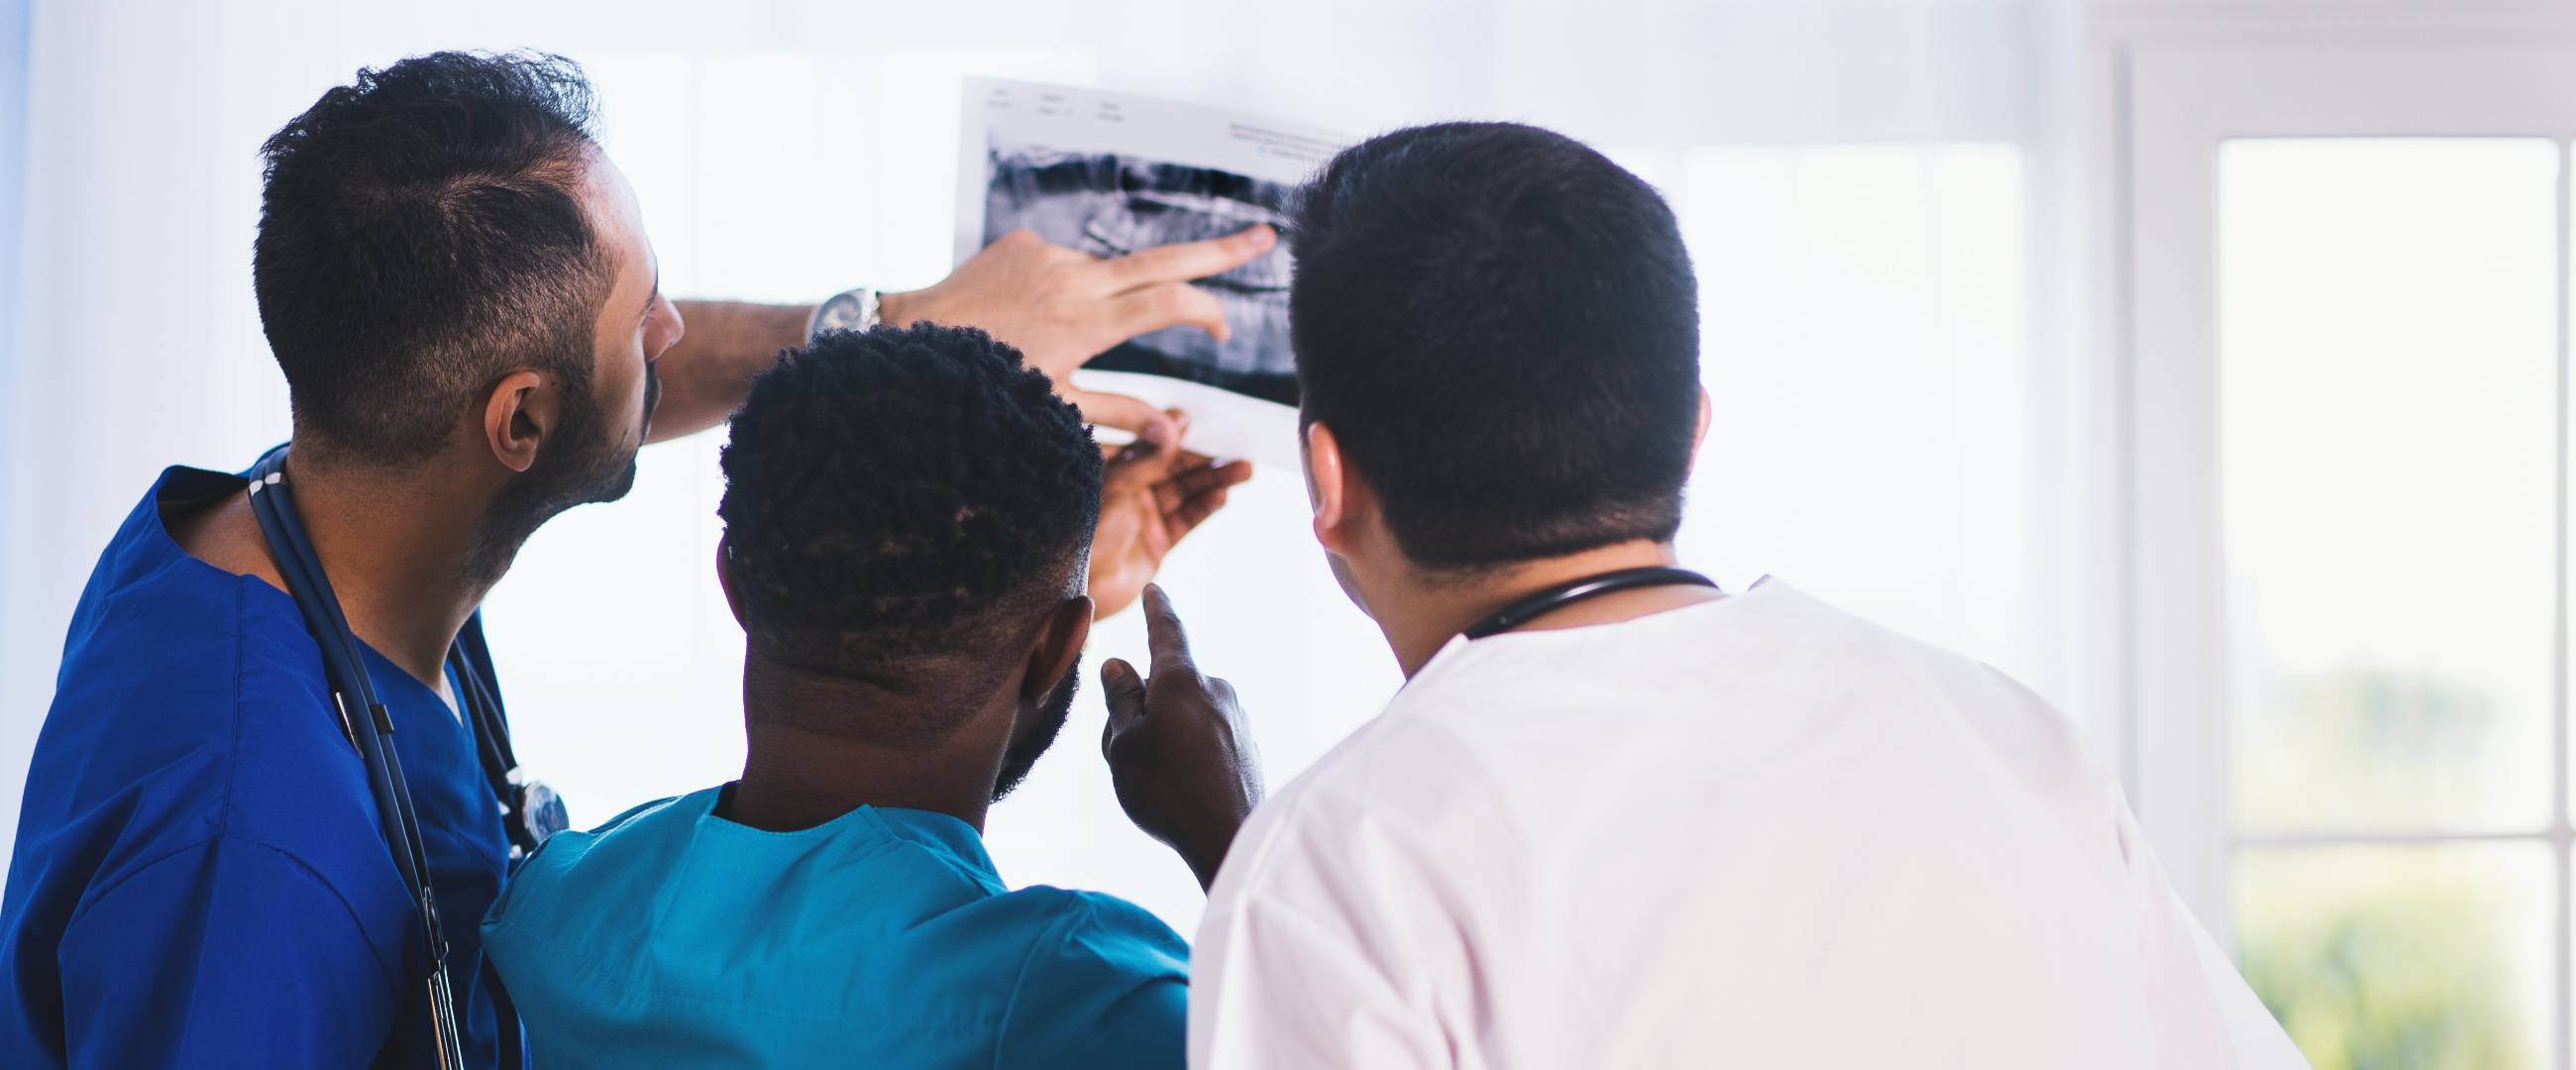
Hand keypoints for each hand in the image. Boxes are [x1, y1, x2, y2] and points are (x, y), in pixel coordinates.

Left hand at [877, 226, 1277, 448]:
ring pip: (1106, 272)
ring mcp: (1049, 255)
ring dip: (1107, 299)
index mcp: (1085, 323)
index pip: (1168, 302)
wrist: (911, 336)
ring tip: (1049, 337)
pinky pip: (1066, 264)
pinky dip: (1067, 288)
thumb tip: (1176, 435)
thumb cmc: (984, 384)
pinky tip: (1029, 317)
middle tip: (1267, 237)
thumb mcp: (1054, 408)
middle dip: (1220, 250)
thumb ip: (1119, 414)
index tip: (1221, 330)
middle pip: (1164, 258)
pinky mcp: (1026, 241)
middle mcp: (1073, 280)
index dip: (1206, 311)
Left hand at [1088, 413, 1254, 618]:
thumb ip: (1146, 459)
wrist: (1075, 591)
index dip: (1169, 432)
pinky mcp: (1157, 542)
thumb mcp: (1115, 489)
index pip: (1146, 444)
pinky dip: (1204, 507)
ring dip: (1214, 481)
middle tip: (1233, 448)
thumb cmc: (1081, 535)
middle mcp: (1128, 491)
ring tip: (1243, 469)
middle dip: (1203, 458)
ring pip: (1185, 492)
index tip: (1190, 419)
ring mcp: (1144, 517)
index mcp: (1110, 471)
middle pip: (1173, 467)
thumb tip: (1174, 426)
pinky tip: (1222, 496)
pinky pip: (1186, 520)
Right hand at [1101, 586, 1263, 890]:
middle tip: (1121, 753)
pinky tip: (1184, 791)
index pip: (1166, 632)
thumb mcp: (1123, 743)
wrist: (1230, 838)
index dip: (1156, 610)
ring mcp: (1237, 718)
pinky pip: (1206, 738)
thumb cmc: (1167, 790)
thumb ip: (1121, 699)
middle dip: (1141, 709)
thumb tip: (1120, 664)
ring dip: (1164, 736)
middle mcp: (1217, 690)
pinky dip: (1188, 754)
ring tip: (1152, 781)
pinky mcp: (1247, 746)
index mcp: (1183, 680)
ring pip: (1185, 716)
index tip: (1156, 590)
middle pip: (1168, 686)